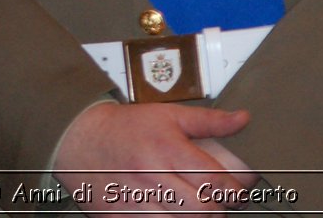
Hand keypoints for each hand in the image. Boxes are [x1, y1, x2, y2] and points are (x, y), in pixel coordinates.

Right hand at [53, 103, 255, 213]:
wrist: (80, 140)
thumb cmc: (126, 128)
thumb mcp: (169, 115)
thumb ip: (209, 120)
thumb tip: (242, 120)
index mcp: (167, 149)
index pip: (214, 180)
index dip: (234, 190)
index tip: (239, 190)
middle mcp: (152, 176)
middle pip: (202, 209)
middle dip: (219, 209)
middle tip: (222, 201)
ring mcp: (136, 200)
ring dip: (197, 217)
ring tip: (199, 206)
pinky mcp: (124, 217)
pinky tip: (174, 211)